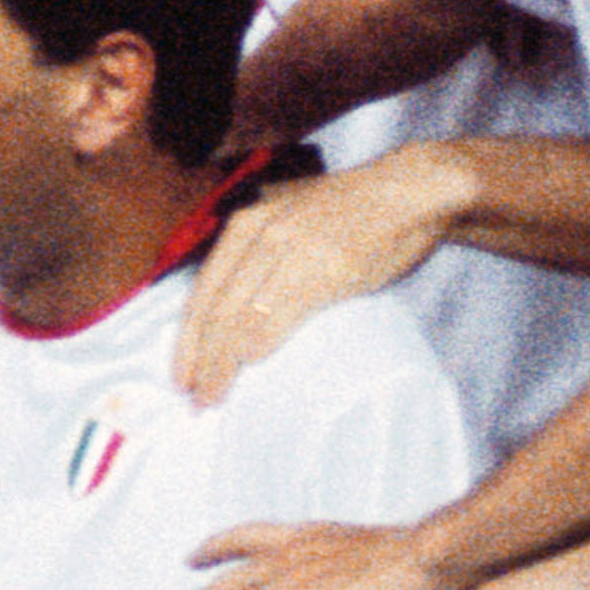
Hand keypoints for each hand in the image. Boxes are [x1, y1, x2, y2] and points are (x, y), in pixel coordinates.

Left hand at [166, 517, 456, 589]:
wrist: (428, 560)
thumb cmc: (422, 562)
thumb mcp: (375, 555)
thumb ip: (350, 569)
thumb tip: (359, 586)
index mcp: (306, 537)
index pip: (246, 537)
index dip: (214, 548)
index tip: (191, 559)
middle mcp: (285, 557)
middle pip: (220, 588)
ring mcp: (284, 586)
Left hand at [168, 150, 450, 401]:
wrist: (408, 191)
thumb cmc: (352, 210)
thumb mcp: (289, 216)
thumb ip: (259, 249)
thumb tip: (238, 302)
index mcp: (247, 222)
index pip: (202, 290)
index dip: (187, 338)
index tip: (181, 374)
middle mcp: (259, 232)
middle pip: (214, 309)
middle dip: (198, 359)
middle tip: (193, 398)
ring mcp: (288, 250)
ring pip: (239, 318)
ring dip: (222, 363)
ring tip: (214, 396)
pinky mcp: (321, 269)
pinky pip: (278, 315)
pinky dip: (257, 346)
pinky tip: (248, 366)